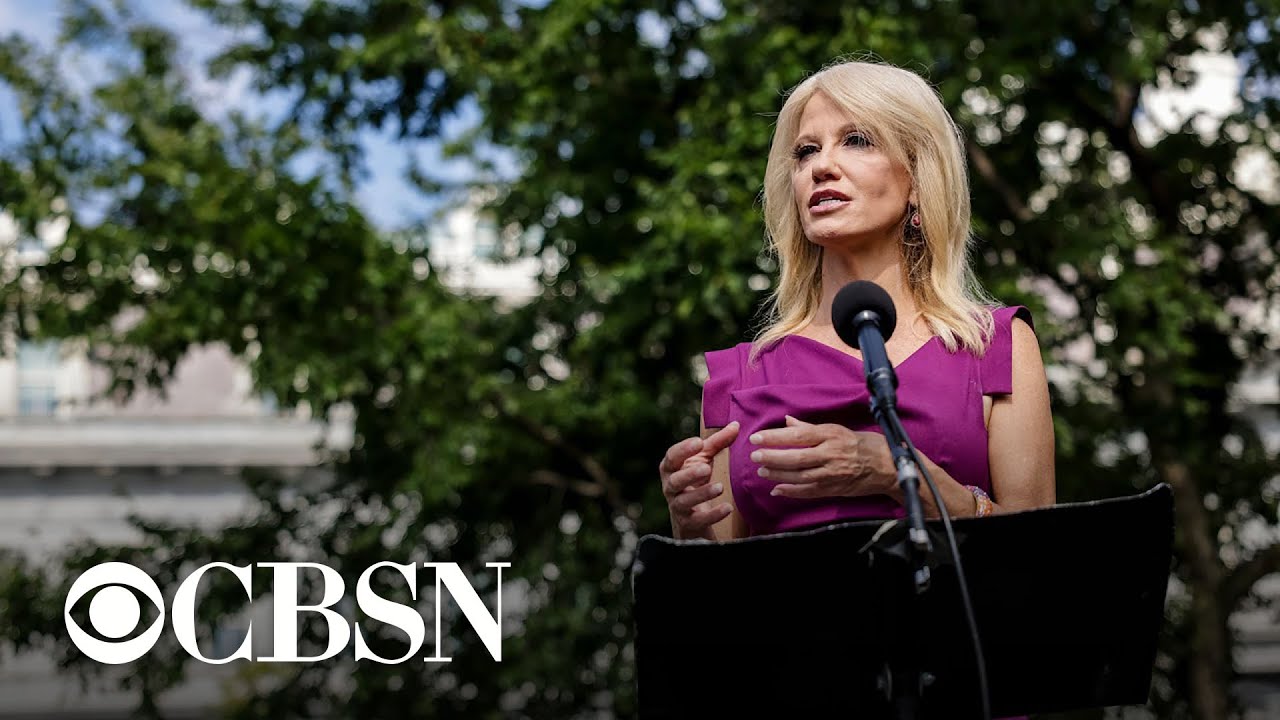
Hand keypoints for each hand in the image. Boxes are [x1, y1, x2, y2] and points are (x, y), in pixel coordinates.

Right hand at [659, 421, 739, 538]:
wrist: (692, 515)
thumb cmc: (696, 479)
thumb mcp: (705, 459)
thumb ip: (718, 442)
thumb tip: (736, 424)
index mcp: (671, 468)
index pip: (672, 457)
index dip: (683, 450)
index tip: (698, 442)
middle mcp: (670, 487)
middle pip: (675, 481)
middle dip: (689, 474)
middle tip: (706, 468)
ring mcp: (677, 506)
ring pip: (684, 502)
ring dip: (701, 494)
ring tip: (720, 487)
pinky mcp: (688, 523)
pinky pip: (697, 520)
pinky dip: (712, 515)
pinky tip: (728, 508)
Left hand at [749, 415, 895, 499]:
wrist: (887, 467)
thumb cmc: (862, 444)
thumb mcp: (838, 430)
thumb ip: (810, 428)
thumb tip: (787, 422)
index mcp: (831, 435)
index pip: (798, 436)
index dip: (775, 437)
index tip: (756, 438)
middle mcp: (831, 454)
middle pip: (796, 457)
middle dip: (772, 457)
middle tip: (754, 457)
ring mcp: (832, 474)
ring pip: (800, 476)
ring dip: (778, 475)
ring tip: (762, 472)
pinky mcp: (834, 489)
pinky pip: (809, 491)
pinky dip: (791, 491)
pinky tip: (777, 489)